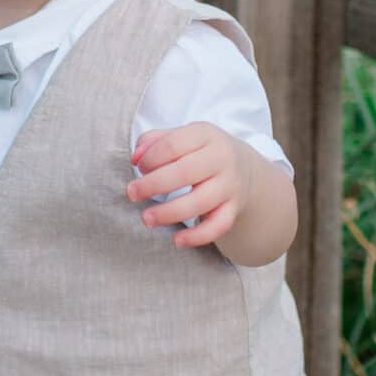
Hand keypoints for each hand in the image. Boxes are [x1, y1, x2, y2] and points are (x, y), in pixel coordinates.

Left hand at [125, 121, 248, 249]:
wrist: (243, 167)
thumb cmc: (199, 152)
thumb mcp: (181, 137)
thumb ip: (153, 142)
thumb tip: (135, 158)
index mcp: (205, 135)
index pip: (173, 145)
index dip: (151, 158)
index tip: (139, 168)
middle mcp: (221, 158)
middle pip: (184, 173)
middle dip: (153, 185)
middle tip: (132, 193)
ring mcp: (230, 184)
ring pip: (199, 202)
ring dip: (169, 213)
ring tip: (147, 218)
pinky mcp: (233, 208)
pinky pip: (218, 226)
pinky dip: (198, 236)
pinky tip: (177, 240)